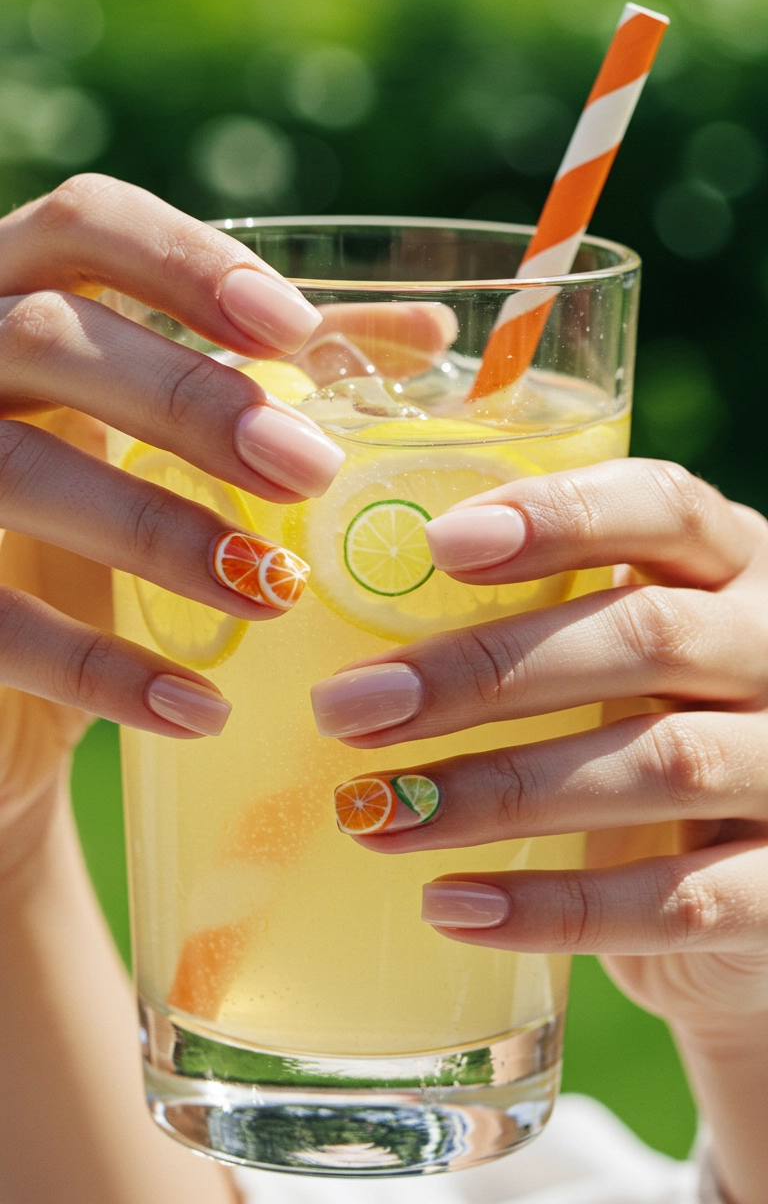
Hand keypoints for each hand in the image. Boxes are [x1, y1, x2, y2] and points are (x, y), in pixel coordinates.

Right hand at [0, 174, 343, 853]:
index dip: (183, 262)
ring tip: (272, 588)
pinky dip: (96, 667)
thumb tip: (431, 331)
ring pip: (11, 466)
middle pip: (48, 336)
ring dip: (154, 527)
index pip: (83, 224)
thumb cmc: (97, 533)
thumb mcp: (173, 440)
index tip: (291, 331)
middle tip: (312, 469)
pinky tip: (202, 707)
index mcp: (19, 297)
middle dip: (188, 398)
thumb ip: (283, 374)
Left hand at [311, 457, 767, 1037]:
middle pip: (646, 638)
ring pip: (661, 763)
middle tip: (349, 709)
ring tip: (374, 813)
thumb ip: (536, 615)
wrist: (749, 896)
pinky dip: (556, 909)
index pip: (665, 508)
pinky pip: (680, 901)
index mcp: (735, 567)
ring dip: (499, 791)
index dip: (559, 517)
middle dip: (485, 670)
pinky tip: (450, 905)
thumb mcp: (617, 656)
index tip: (438, 544)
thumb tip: (339, 622)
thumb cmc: (649, 735)